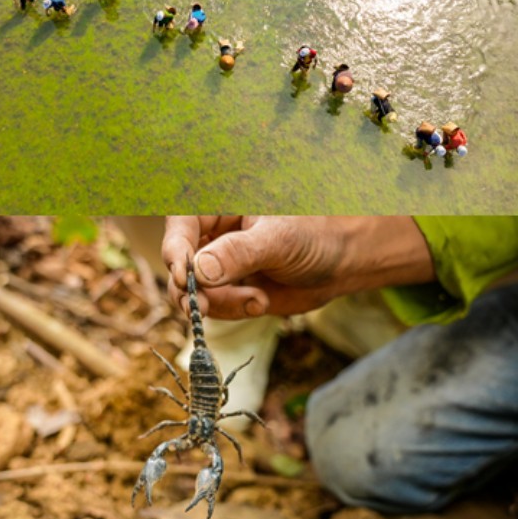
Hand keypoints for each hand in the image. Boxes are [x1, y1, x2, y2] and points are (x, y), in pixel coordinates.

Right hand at [162, 216, 434, 319]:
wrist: (343, 263)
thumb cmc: (315, 235)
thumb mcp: (277, 240)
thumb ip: (237, 253)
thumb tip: (198, 271)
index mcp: (217, 208)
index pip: (180, 226)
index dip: (175, 251)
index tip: (183, 278)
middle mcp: (211, 236)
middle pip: (179, 263)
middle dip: (192, 288)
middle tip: (204, 306)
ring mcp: (218, 266)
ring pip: (194, 290)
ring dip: (219, 303)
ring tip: (256, 300)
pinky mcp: (228, 291)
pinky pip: (215, 307)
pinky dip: (233, 310)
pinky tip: (261, 301)